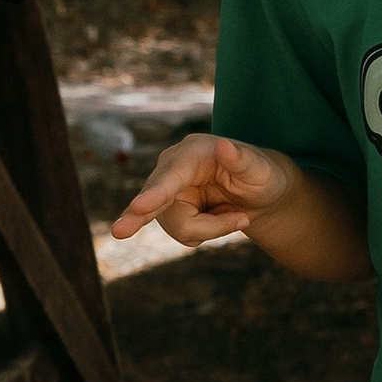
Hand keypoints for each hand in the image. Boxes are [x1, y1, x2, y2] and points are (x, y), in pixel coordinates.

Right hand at [110, 130, 296, 251]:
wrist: (258, 193)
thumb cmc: (262, 176)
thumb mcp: (261, 170)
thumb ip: (243, 159)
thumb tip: (225, 147)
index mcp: (193, 152)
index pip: (171, 176)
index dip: (156, 193)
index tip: (141, 205)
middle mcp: (172, 169)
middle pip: (160, 204)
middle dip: (137, 216)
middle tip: (119, 232)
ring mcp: (166, 190)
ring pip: (177, 226)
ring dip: (210, 230)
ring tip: (237, 217)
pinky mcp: (167, 210)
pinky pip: (182, 234)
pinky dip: (205, 233)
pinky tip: (218, 218)